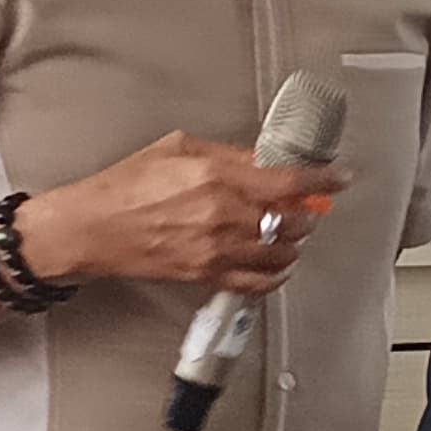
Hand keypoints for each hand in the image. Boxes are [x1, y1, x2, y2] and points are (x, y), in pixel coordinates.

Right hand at [14, 133, 345, 292]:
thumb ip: (226, 154)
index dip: (323, 181)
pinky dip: (276, 274)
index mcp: (217, 177)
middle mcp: (223, 215)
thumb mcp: (177, 148)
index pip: (289, 182)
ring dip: (295, 243)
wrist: (91, 228)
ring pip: (280, 252)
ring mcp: (216, 249)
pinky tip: (276, 263)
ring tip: (292, 233)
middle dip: (308, 214)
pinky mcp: (206, 274)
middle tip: (309, 207)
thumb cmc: (125, 186)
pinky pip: (258, 282)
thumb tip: (263, 159)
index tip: (338, 179)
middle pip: (292, 220)